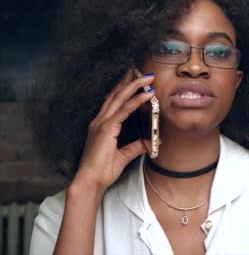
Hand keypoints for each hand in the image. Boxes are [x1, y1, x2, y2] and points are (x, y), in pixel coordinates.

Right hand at [72, 70, 155, 193]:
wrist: (91, 182)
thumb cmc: (103, 171)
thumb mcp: (124, 156)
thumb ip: (137, 146)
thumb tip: (151, 142)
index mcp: (102, 126)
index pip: (114, 101)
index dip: (124, 89)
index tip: (134, 78)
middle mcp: (100, 121)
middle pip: (116, 95)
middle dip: (130, 82)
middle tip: (142, 71)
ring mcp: (102, 124)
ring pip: (120, 98)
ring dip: (135, 86)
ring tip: (148, 77)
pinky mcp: (106, 129)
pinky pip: (124, 111)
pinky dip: (136, 101)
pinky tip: (146, 94)